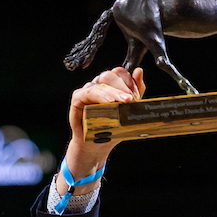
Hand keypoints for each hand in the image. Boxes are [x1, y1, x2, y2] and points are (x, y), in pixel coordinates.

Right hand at [62, 67, 144, 191]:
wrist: (97, 145)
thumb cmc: (112, 128)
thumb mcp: (129, 110)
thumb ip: (135, 91)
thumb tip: (139, 71)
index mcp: (111, 85)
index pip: (120, 73)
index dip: (129, 82)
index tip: (137, 96)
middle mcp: (98, 84)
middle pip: (111, 75)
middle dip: (124, 87)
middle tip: (132, 100)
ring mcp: (87, 90)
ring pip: (101, 83)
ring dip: (115, 92)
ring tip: (125, 101)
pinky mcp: (78, 99)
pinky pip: (88, 93)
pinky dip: (100, 96)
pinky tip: (108, 102)